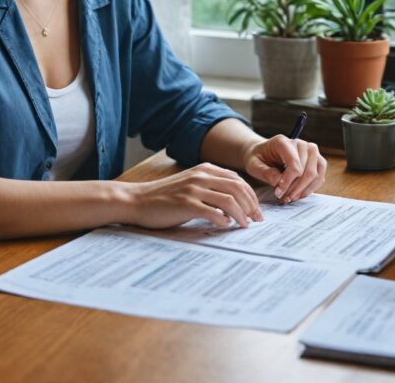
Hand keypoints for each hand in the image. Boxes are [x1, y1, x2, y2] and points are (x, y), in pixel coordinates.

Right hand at [124, 163, 263, 228]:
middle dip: (251, 205)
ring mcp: (193, 189)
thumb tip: (234, 203)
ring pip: (229, 199)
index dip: (251, 195)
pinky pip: (212, 211)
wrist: (137, 200)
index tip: (256, 210)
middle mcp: (200, 176)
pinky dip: (223, 219)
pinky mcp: (185, 204)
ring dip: (242, 214)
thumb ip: (209, 187)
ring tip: (245, 225)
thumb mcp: (190, 185)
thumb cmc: (164, 197)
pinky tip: (226, 226)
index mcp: (204, 169)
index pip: (237, 179)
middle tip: (257, 220)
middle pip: (237, 188)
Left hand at [243, 136, 326, 202]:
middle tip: (283, 198)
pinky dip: (310, 189)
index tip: (278, 193)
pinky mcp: (316, 160)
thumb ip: (265, 173)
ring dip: (304, 190)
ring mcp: (311, 151)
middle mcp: (300, 144)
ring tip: (290, 198)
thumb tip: (279, 182)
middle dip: (295, 188)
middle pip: (307, 171)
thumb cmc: (258, 159)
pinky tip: (298, 194)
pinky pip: (320, 177)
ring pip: (316, 174)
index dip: (288, 181)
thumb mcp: (253, 165)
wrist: (263, 154)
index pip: (294, 164)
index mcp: (283, 142)